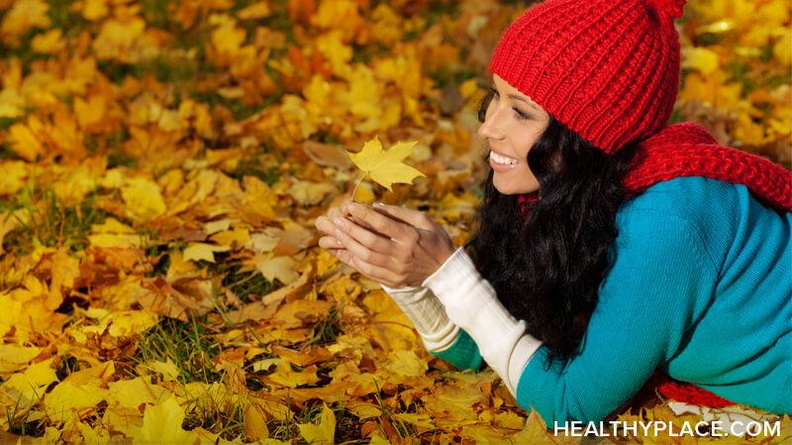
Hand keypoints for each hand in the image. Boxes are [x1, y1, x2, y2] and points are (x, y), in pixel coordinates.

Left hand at [315, 202, 455, 287]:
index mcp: (411, 238)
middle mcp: (402, 256)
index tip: (350, 206)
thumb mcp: (423, 221)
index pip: (382, 225)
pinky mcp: (393, 281)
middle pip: (370, 242)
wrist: (446, 272)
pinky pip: (368, 271)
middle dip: (351, 229)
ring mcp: (397, 271)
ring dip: (349, 245)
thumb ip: (400, 213)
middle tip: (337, 220)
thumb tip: (375, 206)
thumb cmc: (435, 240)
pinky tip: (346, 250)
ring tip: (337, 233)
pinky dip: (355, 261)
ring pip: (366, 258)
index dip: (364, 214)